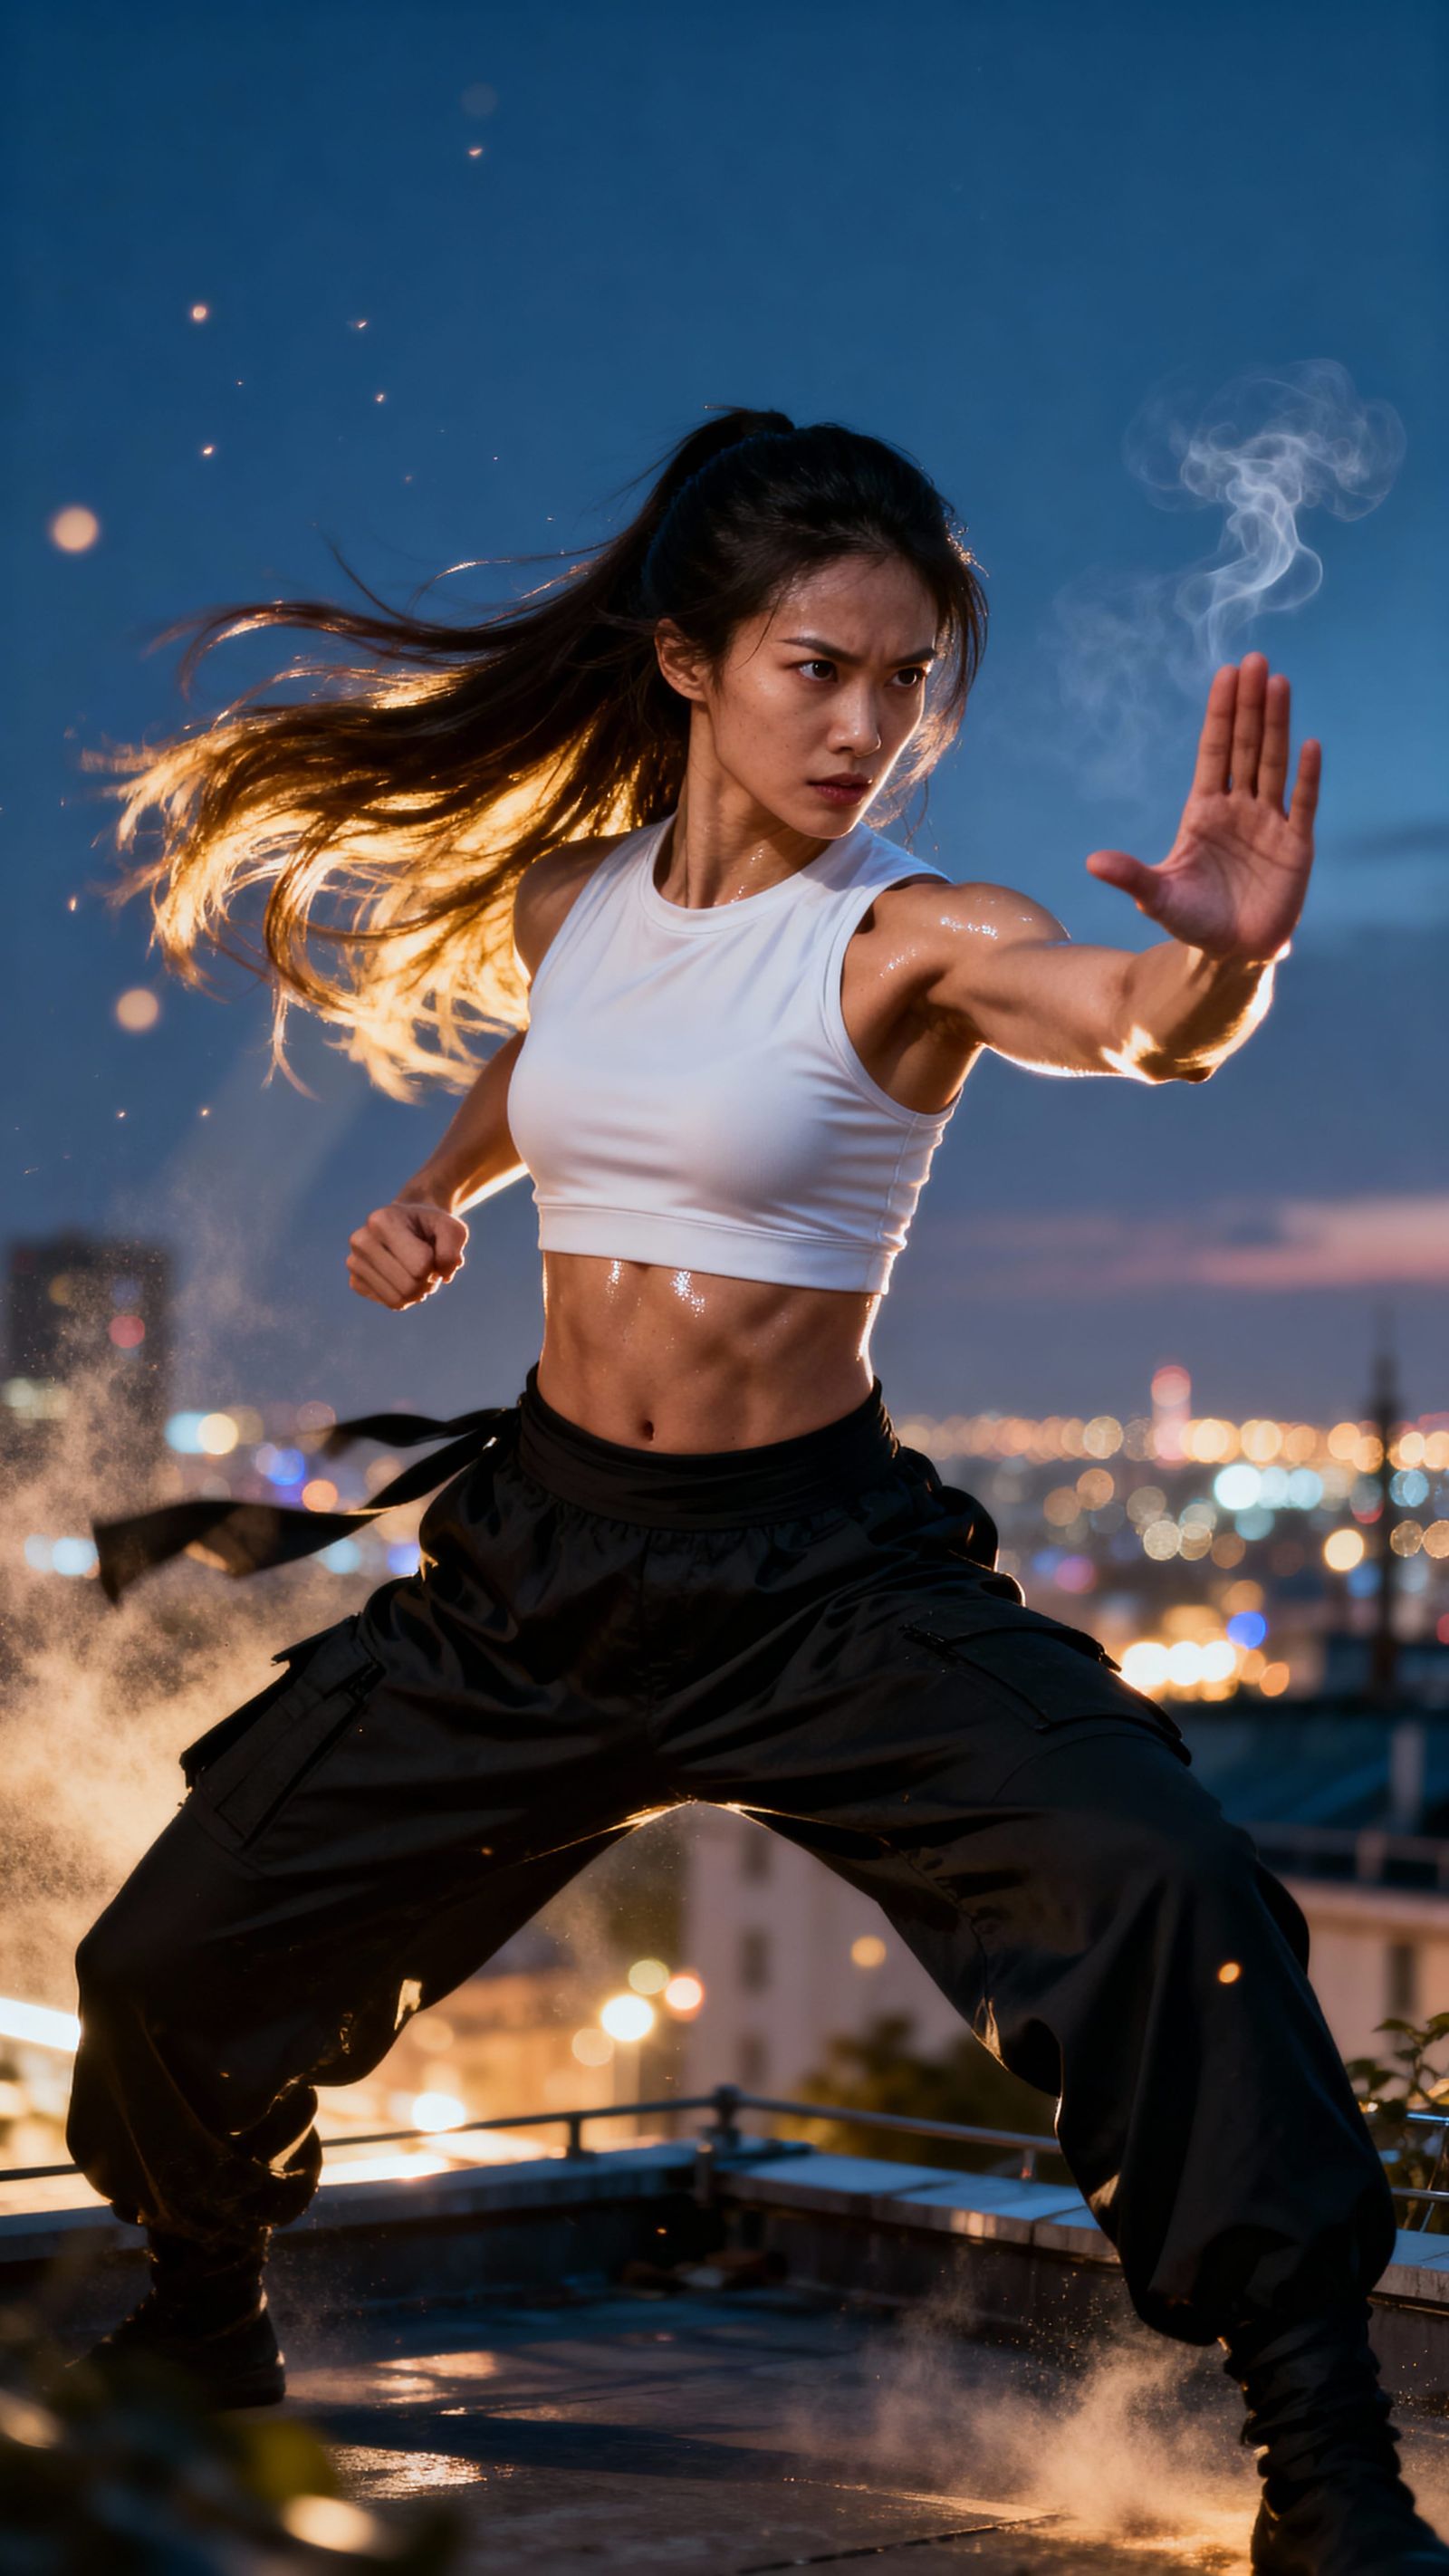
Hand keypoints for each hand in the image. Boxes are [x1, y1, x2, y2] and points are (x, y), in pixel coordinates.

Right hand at [347, 1200, 467, 1310]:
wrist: (408, 1224)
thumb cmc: (430, 1226)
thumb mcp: (452, 1228)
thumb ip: (453, 1249)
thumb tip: (445, 1276)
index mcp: (381, 1221)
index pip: (421, 1266)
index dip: (437, 1264)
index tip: (432, 1249)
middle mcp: (361, 1241)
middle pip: (409, 1287)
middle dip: (428, 1282)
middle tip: (429, 1266)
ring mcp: (354, 1262)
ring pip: (398, 1300)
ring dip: (419, 1292)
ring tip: (418, 1272)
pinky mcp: (355, 1282)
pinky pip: (391, 1304)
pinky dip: (406, 1296)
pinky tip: (403, 1277)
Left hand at [1083, 652, 1319, 962]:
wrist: (1230, 953)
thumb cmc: (1193, 920)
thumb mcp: (1157, 897)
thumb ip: (1130, 876)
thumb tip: (1091, 861)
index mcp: (1205, 811)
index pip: (1214, 752)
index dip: (1220, 714)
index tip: (1225, 674)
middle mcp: (1240, 808)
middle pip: (1246, 747)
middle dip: (1250, 705)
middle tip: (1256, 660)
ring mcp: (1270, 824)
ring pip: (1274, 764)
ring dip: (1277, 725)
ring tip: (1280, 684)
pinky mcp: (1296, 846)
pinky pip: (1304, 804)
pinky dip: (1306, 777)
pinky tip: (1309, 745)